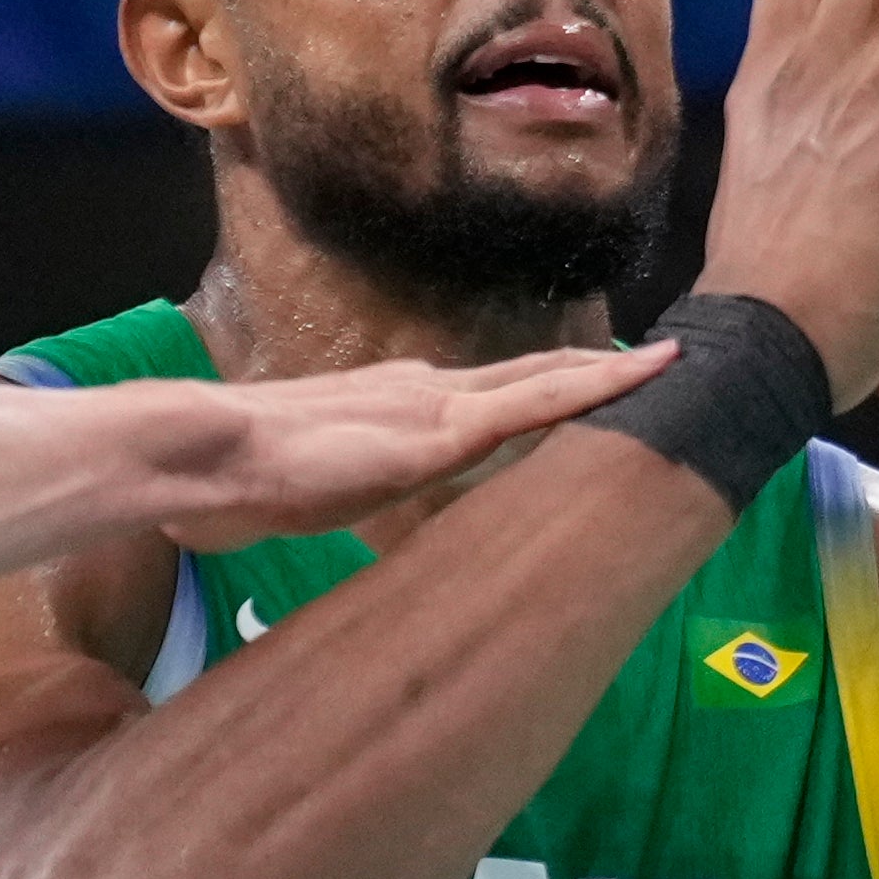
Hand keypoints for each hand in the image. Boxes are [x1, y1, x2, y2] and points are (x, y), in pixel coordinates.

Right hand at [150, 341, 671, 551]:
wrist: (204, 459)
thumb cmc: (227, 486)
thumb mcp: (289, 498)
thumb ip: (309, 496)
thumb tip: (276, 518)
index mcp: (391, 408)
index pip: (480, 397)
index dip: (535, 390)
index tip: (577, 388)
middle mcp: (423, 392)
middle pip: (527, 377)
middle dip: (590, 370)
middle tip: (654, 360)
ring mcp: (435, 406)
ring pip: (547, 381)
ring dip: (611, 373)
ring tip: (674, 360)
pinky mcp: (443, 431)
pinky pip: (540, 403)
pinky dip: (599, 387)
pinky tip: (646, 376)